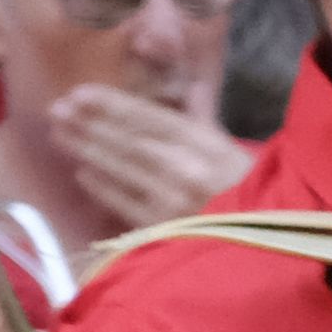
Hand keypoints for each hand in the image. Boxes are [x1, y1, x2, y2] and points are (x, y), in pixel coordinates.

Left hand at [48, 82, 249, 227]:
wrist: (276, 244)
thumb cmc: (261, 193)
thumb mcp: (238, 151)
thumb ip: (207, 118)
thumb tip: (192, 86)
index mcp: (208, 146)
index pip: (151, 118)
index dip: (112, 104)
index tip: (79, 92)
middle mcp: (186, 169)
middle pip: (127, 140)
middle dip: (89, 123)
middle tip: (56, 109)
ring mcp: (172, 201)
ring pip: (121, 169)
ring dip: (87, 150)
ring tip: (60, 134)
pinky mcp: (164, 229)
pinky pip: (125, 203)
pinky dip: (102, 187)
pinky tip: (83, 173)